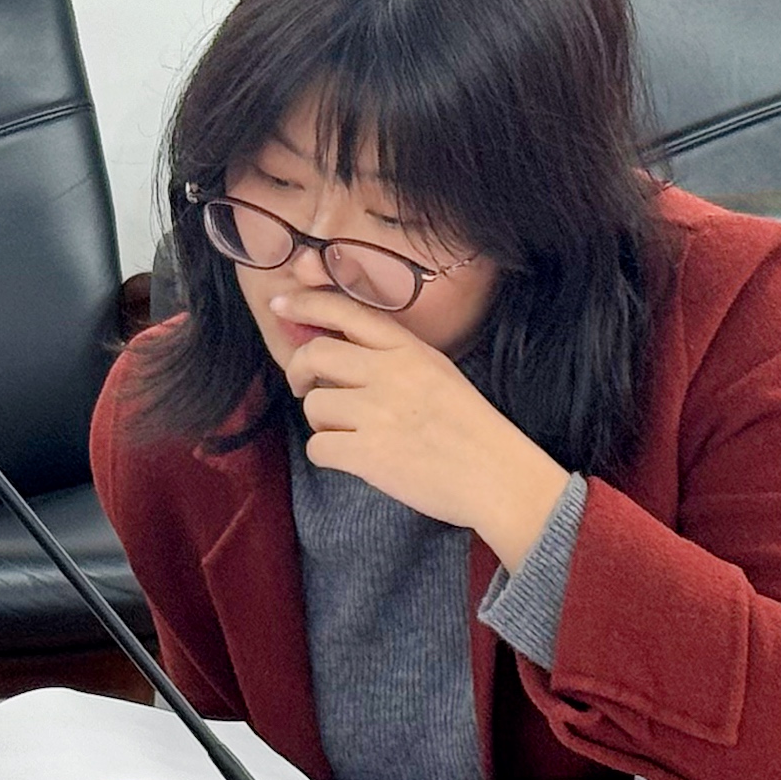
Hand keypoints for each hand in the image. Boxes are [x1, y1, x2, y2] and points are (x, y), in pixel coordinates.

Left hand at [271, 289, 571, 564]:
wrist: (500, 476)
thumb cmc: (471, 429)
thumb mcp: (439, 372)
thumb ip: (393, 358)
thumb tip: (337, 356)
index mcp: (410, 349)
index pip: (346, 310)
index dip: (306, 302)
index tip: (280, 303)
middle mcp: (391, 373)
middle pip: (315, 353)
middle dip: (298, 369)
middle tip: (303, 386)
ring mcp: (378, 413)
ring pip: (314, 404)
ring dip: (321, 421)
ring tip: (346, 432)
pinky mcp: (370, 454)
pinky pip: (319, 447)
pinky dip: (326, 454)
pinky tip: (349, 458)